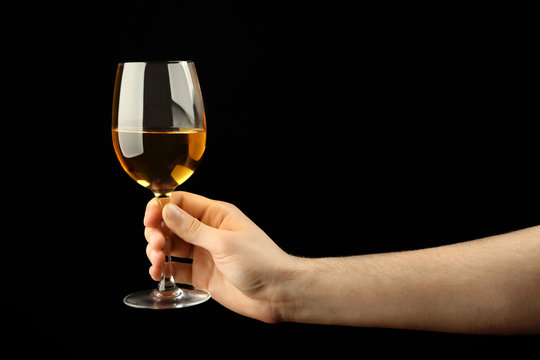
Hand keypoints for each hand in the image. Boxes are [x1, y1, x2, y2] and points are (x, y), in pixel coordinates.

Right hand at [144, 191, 293, 322]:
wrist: (277, 293)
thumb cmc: (261, 262)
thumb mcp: (224, 242)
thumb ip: (193, 229)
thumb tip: (167, 210)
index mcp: (216, 215)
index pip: (181, 202)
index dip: (161, 208)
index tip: (150, 219)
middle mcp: (207, 231)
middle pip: (171, 224)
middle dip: (157, 233)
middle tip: (157, 246)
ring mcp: (204, 253)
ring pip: (170, 246)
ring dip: (158, 252)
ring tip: (157, 263)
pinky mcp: (201, 274)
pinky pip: (176, 268)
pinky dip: (164, 270)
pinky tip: (158, 273)